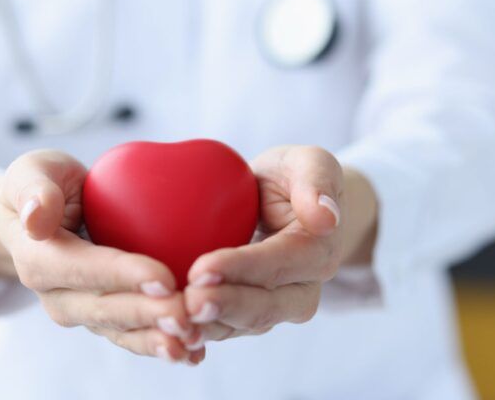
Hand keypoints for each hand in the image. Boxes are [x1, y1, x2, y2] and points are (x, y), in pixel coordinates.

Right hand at [0, 149, 203, 364]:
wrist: (39, 217)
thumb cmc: (42, 186)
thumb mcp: (32, 173)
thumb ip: (33, 189)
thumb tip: (37, 218)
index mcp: (39, 259)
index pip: (83, 269)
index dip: (122, 276)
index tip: (163, 278)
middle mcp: (58, 295)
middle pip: (105, 310)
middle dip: (147, 315)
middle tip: (187, 315)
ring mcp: (81, 311)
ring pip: (120, 331)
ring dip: (156, 340)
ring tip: (193, 342)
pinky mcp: (104, 318)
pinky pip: (132, 335)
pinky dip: (162, 345)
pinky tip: (195, 352)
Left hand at [182, 145, 374, 348]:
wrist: (283, 203)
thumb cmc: (292, 177)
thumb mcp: (308, 162)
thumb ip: (317, 181)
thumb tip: (326, 217)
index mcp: (318, 253)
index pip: (278, 264)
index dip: (242, 268)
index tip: (202, 267)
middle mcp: (301, 290)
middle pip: (263, 307)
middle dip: (223, 307)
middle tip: (187, 302)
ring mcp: (274, 308)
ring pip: (240, 326)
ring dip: (206, 327)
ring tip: (172, 320)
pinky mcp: (247, 317)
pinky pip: (222, 328)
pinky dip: (197, 331)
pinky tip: (168, 328)